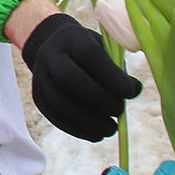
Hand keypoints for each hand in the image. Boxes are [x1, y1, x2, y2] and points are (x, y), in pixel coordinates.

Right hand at [21, 13, 142, 140]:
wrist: (52, 48)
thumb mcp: (103, 48)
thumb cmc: (87, 51)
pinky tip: (96, 135)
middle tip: (119, 111)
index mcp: (72, 39)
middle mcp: (51, 57)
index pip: (89, 55)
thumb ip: (119, 68)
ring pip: (60, 103)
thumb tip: (135, 90)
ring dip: (89, 121)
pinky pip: (55, 118)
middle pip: (69, 79)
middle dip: (99, 100)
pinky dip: (78, 130)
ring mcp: (40, 78)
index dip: (110, 75)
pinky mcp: (38, 98)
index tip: (130, 91)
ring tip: (110, 129)